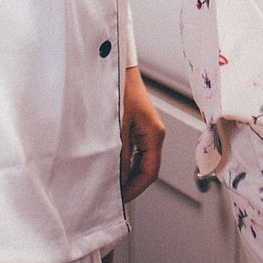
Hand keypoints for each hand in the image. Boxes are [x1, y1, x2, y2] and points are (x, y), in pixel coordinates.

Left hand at [119, 67, 164, 201]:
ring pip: (139, 159)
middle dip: (130, 183)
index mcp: (154, 134)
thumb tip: (119, 180)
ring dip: (126, 172)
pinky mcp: (136, 124)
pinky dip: (123, 160)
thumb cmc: (118, 87)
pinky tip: (109, 164)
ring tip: (108, 181)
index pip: (150, 172)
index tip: (120, 199)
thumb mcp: (117, 125)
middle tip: (112, 195)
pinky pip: (133, 149)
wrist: (113, 62)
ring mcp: (146, 129)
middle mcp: (153, 133)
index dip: (135, 189)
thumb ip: (119, 154)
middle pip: (146, 168)